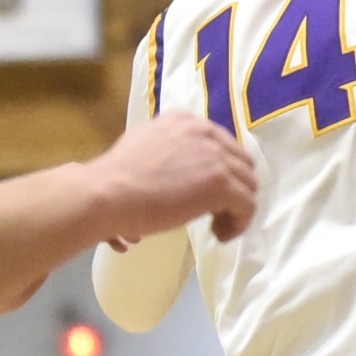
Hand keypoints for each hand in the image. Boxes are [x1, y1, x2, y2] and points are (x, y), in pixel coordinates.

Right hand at [87, 113, 256, 244]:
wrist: (107, 194)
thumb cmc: (116, 178)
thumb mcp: (145, 145)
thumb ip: (171, 149)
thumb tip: (182, 169)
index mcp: (185, 121)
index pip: (221, 144)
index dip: (220, 171)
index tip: (205, 193)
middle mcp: (204, 132)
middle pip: (240, 162)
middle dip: (232, 188)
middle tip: (215, 211)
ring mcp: (215, 157)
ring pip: (248, 184)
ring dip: (236, 207)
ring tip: (216, 226)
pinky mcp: (220, 183)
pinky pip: (247, 205)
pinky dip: (239, 223)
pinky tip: (219, 234)